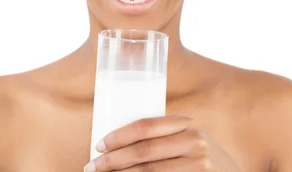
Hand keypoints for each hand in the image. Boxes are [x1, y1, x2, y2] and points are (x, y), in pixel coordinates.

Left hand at [84, 115, 240, 170]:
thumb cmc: (200, 159)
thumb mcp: (187, 140)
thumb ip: (164, 137)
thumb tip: (114, 143)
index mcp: (187, 125)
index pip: (146, 126)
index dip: (118, 135)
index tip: (98, 145)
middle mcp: (194, 142)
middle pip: (143, 151)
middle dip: (111, 160)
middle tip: (91, 167)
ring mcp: (198, 166)